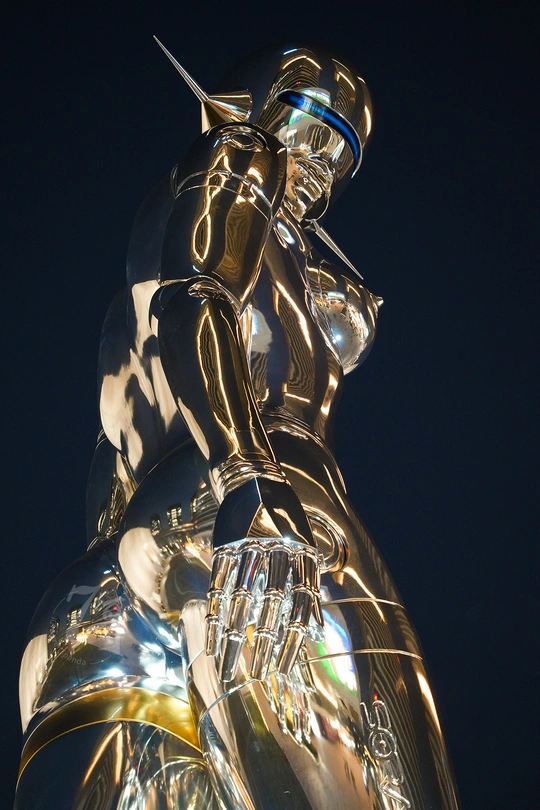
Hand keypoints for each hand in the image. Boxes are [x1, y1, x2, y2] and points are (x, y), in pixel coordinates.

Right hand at [205, 479, 322, 681]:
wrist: (255, 480)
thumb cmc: (285, 521)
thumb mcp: (306, 548)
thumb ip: (309, 588)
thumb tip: (318, 629)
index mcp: (300, 557)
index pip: (299, 605)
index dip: (292, 638)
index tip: (284, 668)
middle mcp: (276, 554)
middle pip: (270, 607)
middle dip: (262, 644)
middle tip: (256, 678)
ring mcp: (249, 551)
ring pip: (241, 601)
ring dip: (234, 636)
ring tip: (228, 668)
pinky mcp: (225, 547)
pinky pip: (219, 586)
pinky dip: (215, 614)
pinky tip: (211, 637)